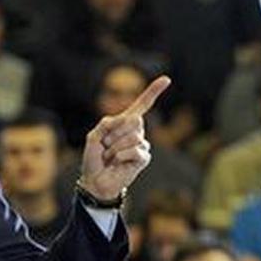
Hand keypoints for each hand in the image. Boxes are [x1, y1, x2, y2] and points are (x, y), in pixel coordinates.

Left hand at [80, 76, 170, 199]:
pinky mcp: (143, 159)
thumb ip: (106, 124)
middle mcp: (137, 132)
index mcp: (125, 123)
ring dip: (114, 147)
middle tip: (106, 146)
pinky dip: (120, 156)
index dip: (153, 91)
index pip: (142, 105)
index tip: (166, 79)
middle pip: (133, 120)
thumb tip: (126, 119)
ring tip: (110, 157)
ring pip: (132, 137)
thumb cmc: (94, 159)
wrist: (95, 181)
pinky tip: (117, 163)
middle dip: (114, 132)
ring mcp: (142, 145)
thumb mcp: (94, 137)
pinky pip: (134, 151)